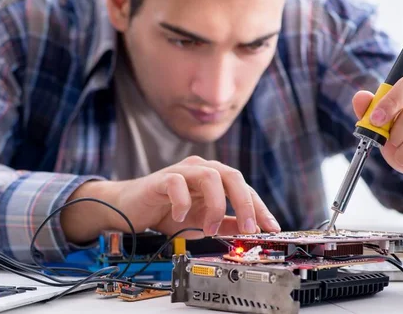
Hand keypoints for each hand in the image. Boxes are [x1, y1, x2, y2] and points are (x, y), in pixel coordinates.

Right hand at [62, 156, 280, 242]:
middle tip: (248, 228)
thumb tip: (250, 233)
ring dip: (216, 205)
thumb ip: (225, 226)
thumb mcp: (202, 224)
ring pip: (210, 176)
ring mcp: (182, 171)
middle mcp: (201, 169)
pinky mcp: (161, 178)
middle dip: (244, 203)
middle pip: (232, 175)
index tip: (271, 228)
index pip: (244, 188)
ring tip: (210, 228)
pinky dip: (183, 202)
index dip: (259, 208)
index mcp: (215, 179)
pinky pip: (177, 182)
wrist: (131, 210)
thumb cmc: (167, 214)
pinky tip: (181, 217)